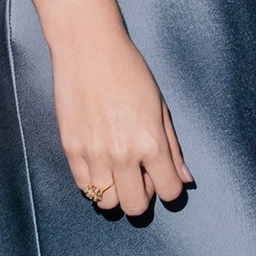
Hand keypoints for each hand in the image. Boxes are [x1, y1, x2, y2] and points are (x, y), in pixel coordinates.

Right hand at [53, 24, 192, 218]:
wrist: (88, 48)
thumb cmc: (129, 70)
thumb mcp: (160, 106)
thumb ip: (173, 147)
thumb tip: (184, 178)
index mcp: (150, 142)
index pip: (169, 191)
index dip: (169, 188)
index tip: (162, 177)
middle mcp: (122, 154)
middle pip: (135, 207)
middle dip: (142, 197)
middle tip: (139, 177)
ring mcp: (93, 153)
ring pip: (106, 202)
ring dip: (116, 192)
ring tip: (117, 171)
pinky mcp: (70, 148)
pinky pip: (83, 185)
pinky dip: (94, 182)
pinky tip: (100, 163)